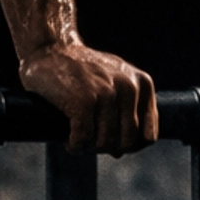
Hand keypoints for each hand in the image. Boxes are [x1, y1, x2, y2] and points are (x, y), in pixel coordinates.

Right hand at [18, 41, 157, 156]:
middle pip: (125, 143)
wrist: (51, 48)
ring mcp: (106, 94)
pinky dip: (74, 145)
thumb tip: (121, 151)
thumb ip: (126, 109)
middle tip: (90, 139)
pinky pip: (83, 140)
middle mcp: (128, 87)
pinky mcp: (83, 101)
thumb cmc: (82, 69)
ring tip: (77, 136)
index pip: (148, 135)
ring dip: (88, 147)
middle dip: (106, 148)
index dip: (130, 146)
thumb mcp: (116, 80)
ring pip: (104, 144)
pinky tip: (68, 138)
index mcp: (142, 84)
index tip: (113, 144)